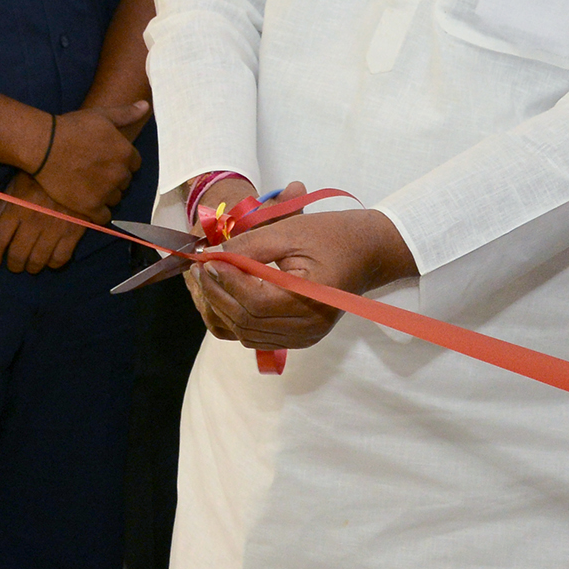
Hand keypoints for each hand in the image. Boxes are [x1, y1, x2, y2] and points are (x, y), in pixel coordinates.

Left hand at [0, 173, 82, 275]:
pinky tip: (50, 261)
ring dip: (31, 267)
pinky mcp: (74, 230)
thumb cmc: (41, 174)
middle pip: (17, 254)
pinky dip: (53, 264)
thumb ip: (1, 207)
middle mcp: (34, 219)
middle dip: (13, 265)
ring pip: (38, 260)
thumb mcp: (16, 183)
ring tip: (31, 266)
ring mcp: (55, 226)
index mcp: (17, 206)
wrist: (76, 164)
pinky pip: (61, 257)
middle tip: (14, 265)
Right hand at [27, 100, 146, 223]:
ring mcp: (105, 192)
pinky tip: (88, 204)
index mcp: (125, 153)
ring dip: (106, 194)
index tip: (107, 160)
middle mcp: (120, 174)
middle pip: (124, 182)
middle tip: (95, 172)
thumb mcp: (102, 115)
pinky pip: (104, 217)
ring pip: (115, 198)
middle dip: (114, 178)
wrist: (44, 146)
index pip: (134, 164)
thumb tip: (145, 105)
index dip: (121, 162)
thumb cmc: (72, 127)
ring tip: (89, 186)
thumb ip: (126, 113)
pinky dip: (99, 213)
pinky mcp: (90, 207)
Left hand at [185, 205, 415, 351]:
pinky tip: (228, 297)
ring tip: (209, 281)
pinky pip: (258, 337)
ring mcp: (305, 337)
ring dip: (223, 309)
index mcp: (313, 298)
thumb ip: (249, 245)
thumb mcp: (289, 230)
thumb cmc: (332, 235)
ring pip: (248, 333)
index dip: (226, 283)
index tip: (207, 261)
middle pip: (248, 322)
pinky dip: (238, 320)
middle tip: (200, 270)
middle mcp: (309, 326)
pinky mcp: (300, 338)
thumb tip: (210, 256)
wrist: (368, 252)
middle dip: (218, 295)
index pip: (256, 301)